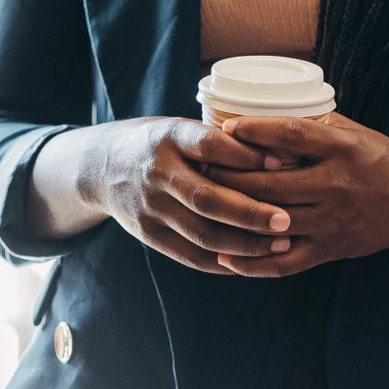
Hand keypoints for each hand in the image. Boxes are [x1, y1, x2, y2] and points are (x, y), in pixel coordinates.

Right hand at [78, 117, 292, 273]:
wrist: (102, 166)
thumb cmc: (157, 143)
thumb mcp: (178, 127)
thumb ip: (214, 141)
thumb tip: (275, 155)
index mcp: (167, 137)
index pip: (208, 145)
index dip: (244, 155)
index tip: (278, 161)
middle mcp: (156, 173)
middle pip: (207, 198)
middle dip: (251, 213)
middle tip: (286, 219)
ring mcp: (150, 208)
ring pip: (202, 234)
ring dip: (245, 244)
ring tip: (280, 243)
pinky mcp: (148, 235)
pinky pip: (190, 255)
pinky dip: (224, 262)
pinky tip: (252, 260)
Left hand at [213, 114, 388, 276]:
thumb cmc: (381, 158)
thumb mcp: (354, 132)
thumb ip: (314, 125)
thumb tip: (264, 111)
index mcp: (342, 149)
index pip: (292, 135)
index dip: (256, 130)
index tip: (225, 126)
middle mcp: (336, 185)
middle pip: (273, 182)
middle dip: (231, 175)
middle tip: (201, 166)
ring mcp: (332, 221)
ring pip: (272, 221)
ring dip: (235, 214)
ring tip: (204, 205)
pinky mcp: (331, 249)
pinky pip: (285, 263)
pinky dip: (252, 262)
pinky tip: (225, 256)